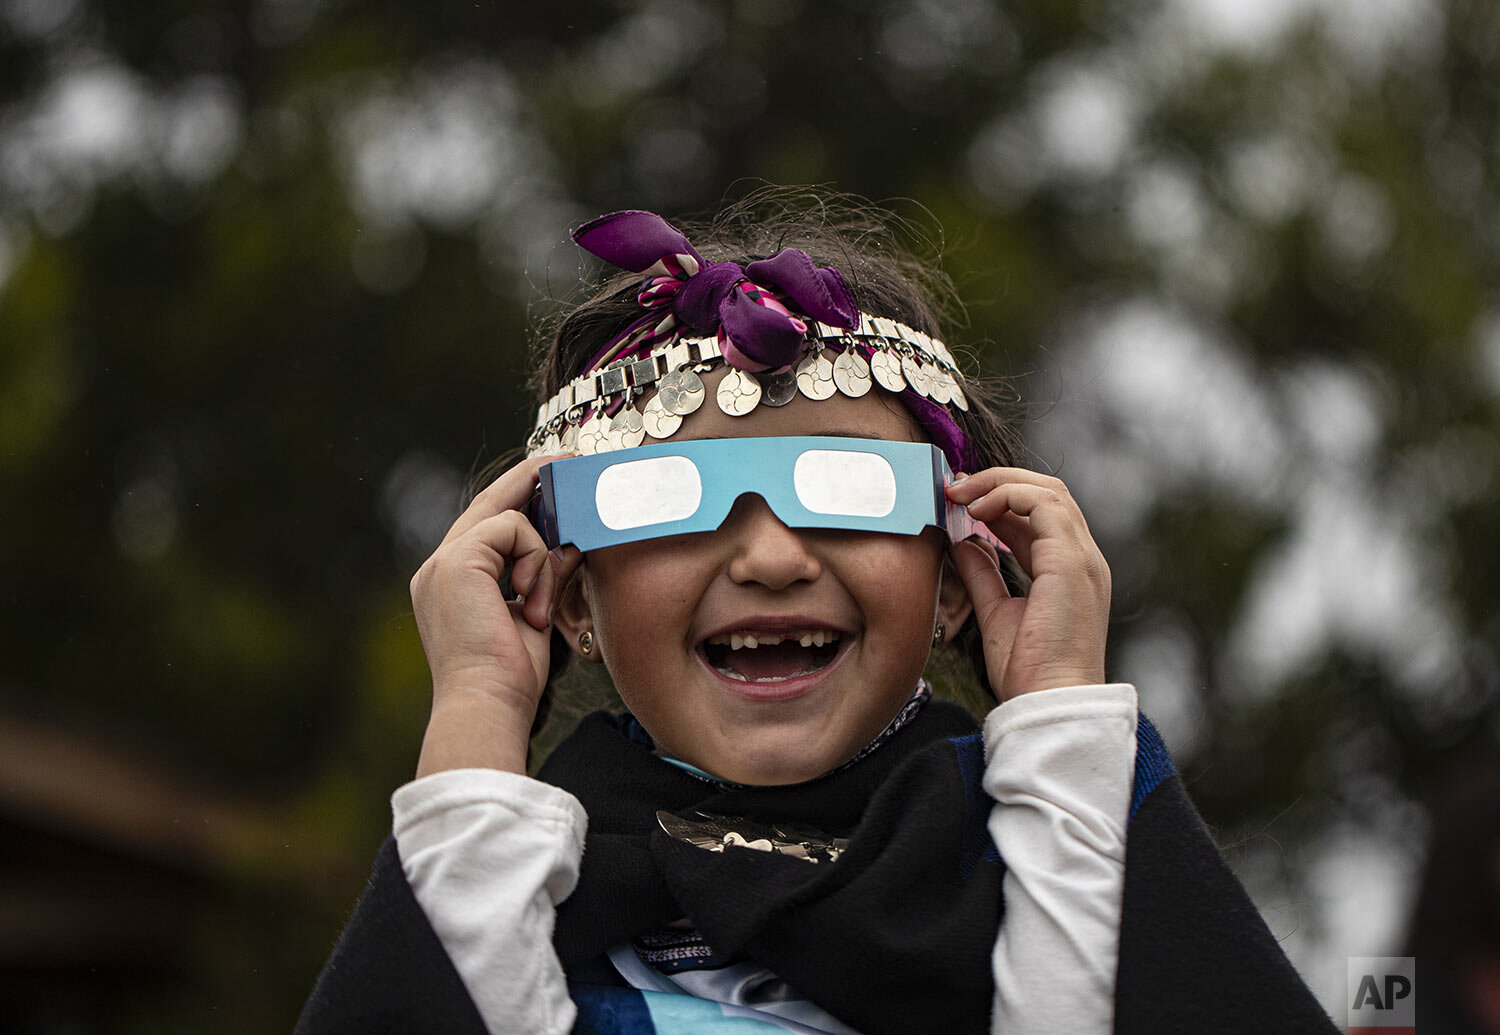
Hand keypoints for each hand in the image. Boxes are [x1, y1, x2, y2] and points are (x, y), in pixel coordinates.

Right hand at [408, 454, 582, 775]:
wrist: (488, 706)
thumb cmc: (509, 678)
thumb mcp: (533, 615)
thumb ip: (544, 575)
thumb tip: (569, 546)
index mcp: (450, 584)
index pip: (485, 525)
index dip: (518, 499)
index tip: (554, 480)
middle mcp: (438, 568)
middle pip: (488, 505)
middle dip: (530, 480)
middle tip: (568, 463)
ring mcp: (442, 562)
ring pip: (508, 518)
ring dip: (539, 557)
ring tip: (536, 607)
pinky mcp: (457, 561)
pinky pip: (513, 529)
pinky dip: (534, 563)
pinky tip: (529, 605)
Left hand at [944, 469, 1110, 701]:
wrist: (1050, 704)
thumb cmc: (1029, 674)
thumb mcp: (997, 614)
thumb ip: (984, 576)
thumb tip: (964, 544)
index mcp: (1069, 572)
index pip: (1040, 516)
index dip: (1000, 501)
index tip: (959, 504)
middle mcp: (1083, 559)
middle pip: (1048, 493)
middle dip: (999, 482)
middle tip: (955, 489)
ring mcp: (1082, 557)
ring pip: (1048, 490)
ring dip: (999, 483)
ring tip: (960, 494)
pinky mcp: (1071, 561)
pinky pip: (1043, 503)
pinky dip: (1007, 494)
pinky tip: (976, 509)